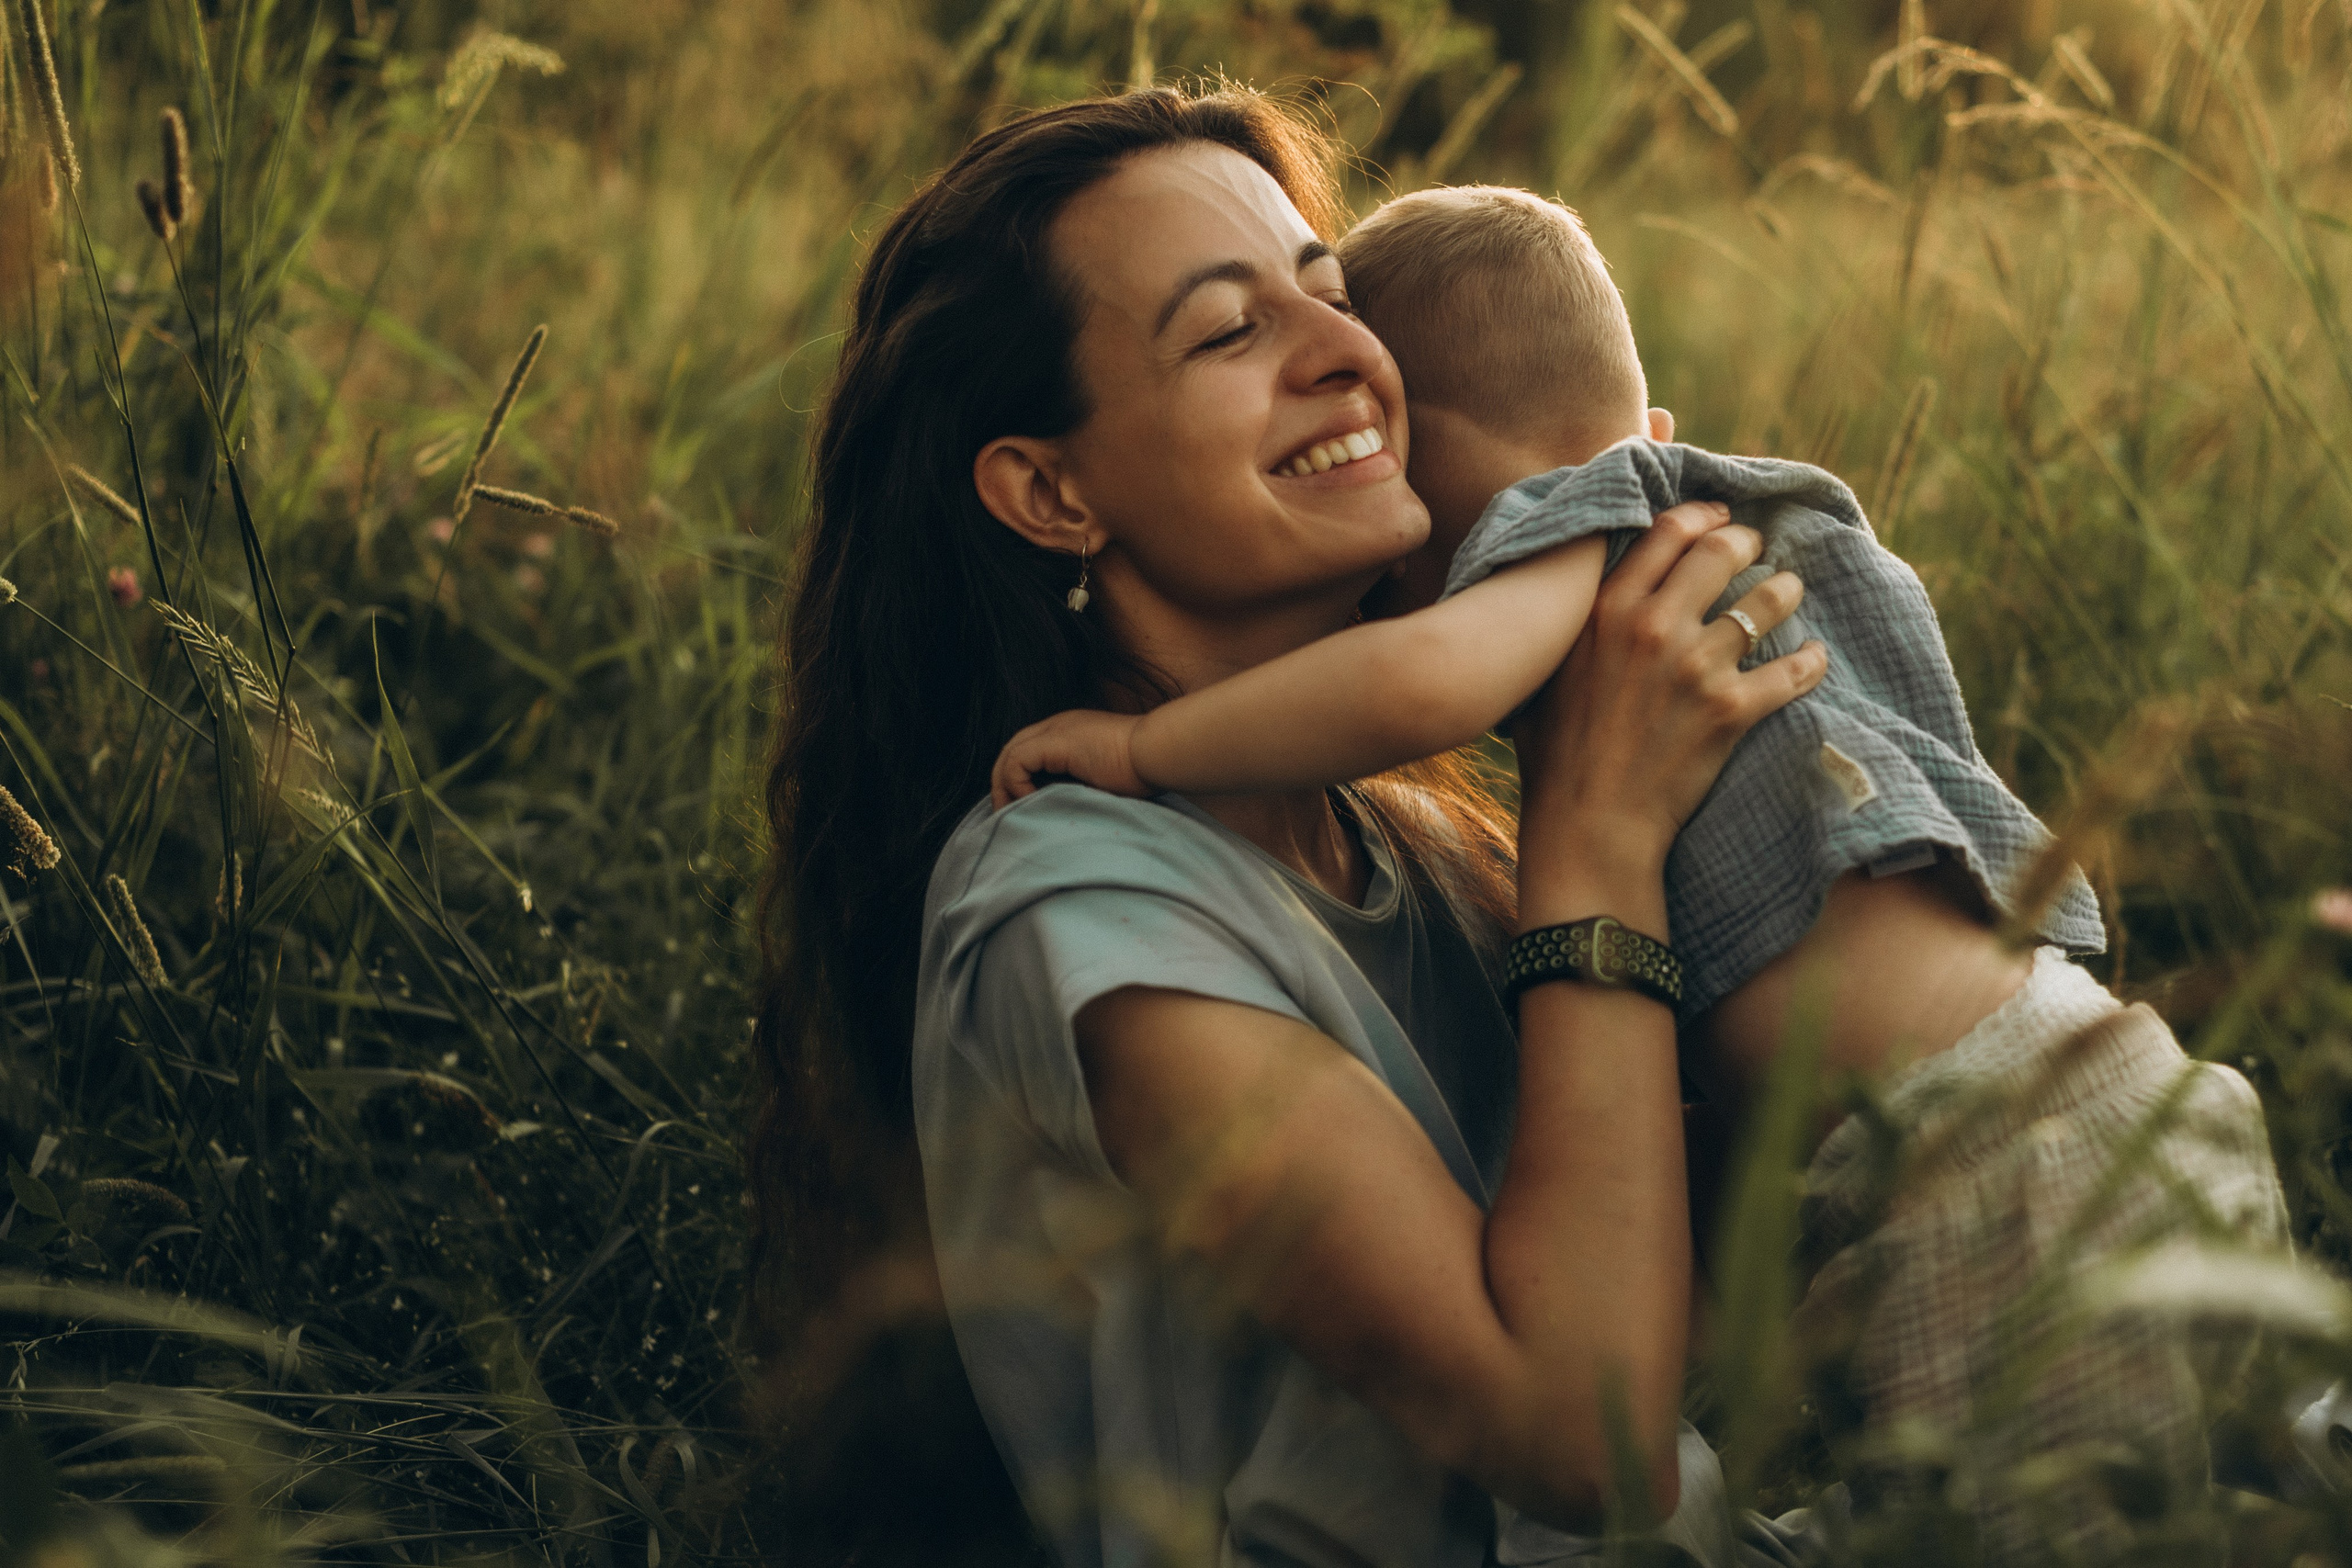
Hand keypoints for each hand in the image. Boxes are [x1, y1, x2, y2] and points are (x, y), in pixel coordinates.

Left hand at [990, 709, 1151, 808]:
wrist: (1159, 753)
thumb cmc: (1145, 771)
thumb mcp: (1105, 779)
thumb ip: (1080, 787)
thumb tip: (1063, 813)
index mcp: (1070, 733)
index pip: (1027, 751)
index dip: (1017, 779)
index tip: (1020, 809)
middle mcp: (1058, 725)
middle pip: (1012, 750)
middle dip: (1003, 784)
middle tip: (1006, 815)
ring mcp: (1056, 730)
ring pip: (1009, 754)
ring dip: (1005, 787)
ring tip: (1012, 813)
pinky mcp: (1057, 741)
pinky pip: (1017, 762)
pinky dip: (1017, 784)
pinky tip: (1031, 803)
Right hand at [1513, 501, 1825, 922]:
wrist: (1588, 821)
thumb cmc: (1558, 754)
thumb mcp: (1550, 671)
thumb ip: (1577, 624)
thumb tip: (1590, 598)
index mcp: (1606, 609)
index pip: (1667, 531)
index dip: (1703, 516)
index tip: (1720, 519)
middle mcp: (1653, 626)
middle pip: (1721, 551)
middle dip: (1748, 542)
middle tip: (1758, 550)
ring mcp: (1695, 666)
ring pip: (1767, 601)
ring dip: (1785, 590)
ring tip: (1790, 591)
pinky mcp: (1730, 709)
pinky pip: (1792, 670)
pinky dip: (1810, 662)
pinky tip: (1815, 658)